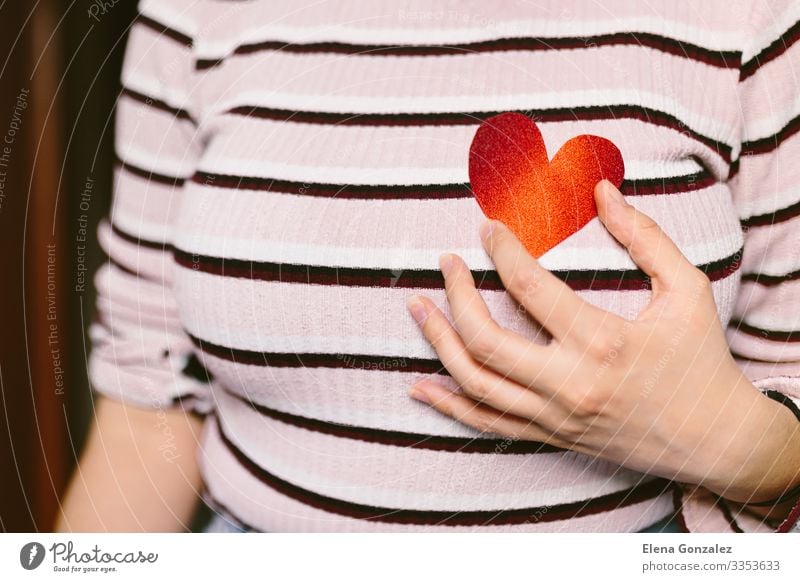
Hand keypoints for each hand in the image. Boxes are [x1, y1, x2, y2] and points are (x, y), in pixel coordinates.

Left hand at [406, 180, 799, 503]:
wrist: (715, 441)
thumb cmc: (701, 360)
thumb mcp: (687, 291)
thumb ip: (645, 237)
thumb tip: (602, 190)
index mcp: (604, 343)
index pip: (531, 288)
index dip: (501, 251)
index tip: (487, 229)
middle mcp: (571, 384)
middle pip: (487, 340)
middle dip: (455, 295)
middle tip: (445, 262)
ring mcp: (555, 416)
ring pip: (476, 384)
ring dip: (438, 343)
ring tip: (416, 308)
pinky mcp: (551, 436)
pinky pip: (487, 424)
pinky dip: (448, 406)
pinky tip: (419, 387)